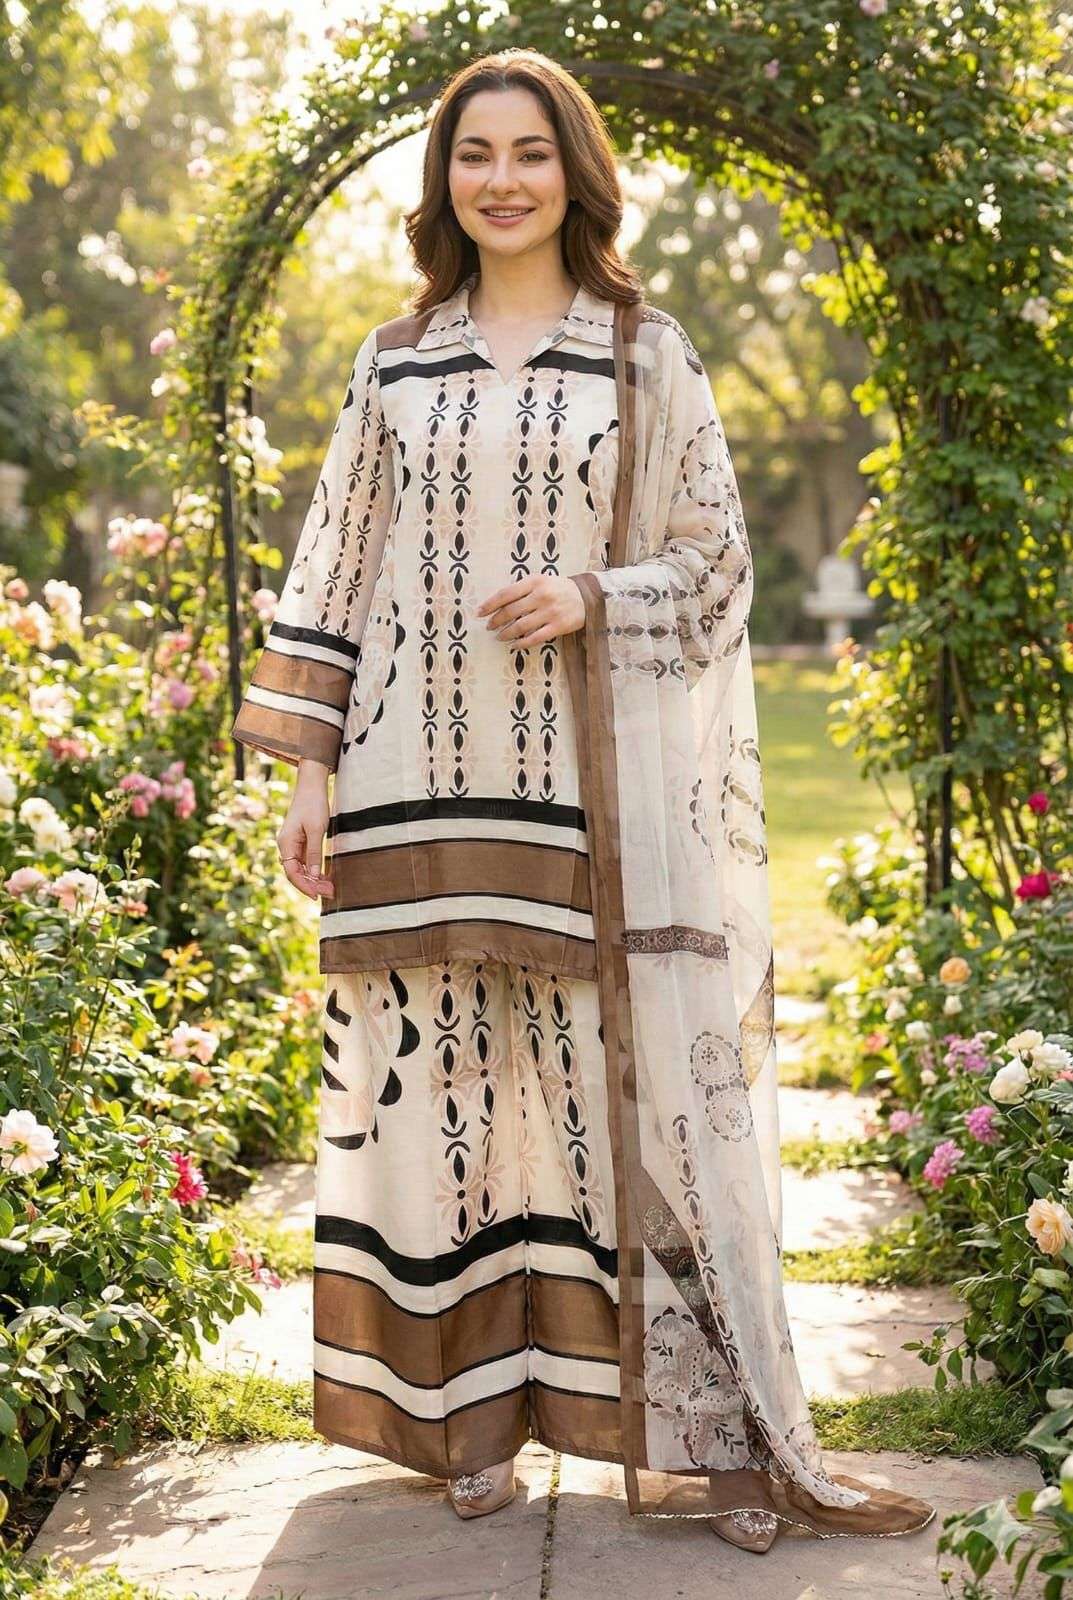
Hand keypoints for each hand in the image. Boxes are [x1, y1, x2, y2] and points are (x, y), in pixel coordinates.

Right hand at [277, 760, 334, 899]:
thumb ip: (314, 852)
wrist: (312, 786)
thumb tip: (314, 875)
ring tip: (329, 888)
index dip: (304, 886)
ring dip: (314, 879)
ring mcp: (293, 844)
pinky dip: (314, 870)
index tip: (316, 895)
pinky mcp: (300, 841)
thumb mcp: (316, 829)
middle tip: (329, 893)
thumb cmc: (314, 804)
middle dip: (311, 885)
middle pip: (296, 873)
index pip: (292, 872)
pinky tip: (325, 876)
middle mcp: (286, 845)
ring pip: (301, 868)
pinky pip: (305, 861)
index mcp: (286, 843)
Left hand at [476, 573, 584, 647]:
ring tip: (499, 637)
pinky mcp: (558, 626)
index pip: (506, 594)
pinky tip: (515, 645)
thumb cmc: (559, 588)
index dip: (490, 604)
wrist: (588, 596)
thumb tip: (499, 604)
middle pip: (510, 611)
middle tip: (489, 627)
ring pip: (520, 626)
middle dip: (496, 621)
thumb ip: (523, 589)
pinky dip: (522, 643)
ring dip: (506, 634)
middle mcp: (541, 596)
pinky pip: (535, 638)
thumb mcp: (541, 581)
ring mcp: (550, 612)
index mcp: (535, 581)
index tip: (479, 612)